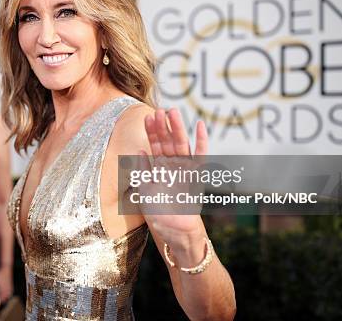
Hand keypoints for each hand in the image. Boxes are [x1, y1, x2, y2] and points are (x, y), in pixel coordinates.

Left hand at [142, 108, 207, 240]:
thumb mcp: (144, 192)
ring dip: (177, 128)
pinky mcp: (196, 176)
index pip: (154, 147)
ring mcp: (185, 170)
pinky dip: (201, 140)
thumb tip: (140, 150)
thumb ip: (143, 171)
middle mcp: (172, 167)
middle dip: (163, 126)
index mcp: (159, 170)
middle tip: (159, 110)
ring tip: (173, 112)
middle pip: (167, 142)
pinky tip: (200, 125)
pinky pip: (200, 155)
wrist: (176, 232)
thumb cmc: (159, 214)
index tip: (147, 117)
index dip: (151, 132)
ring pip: (181, 144)